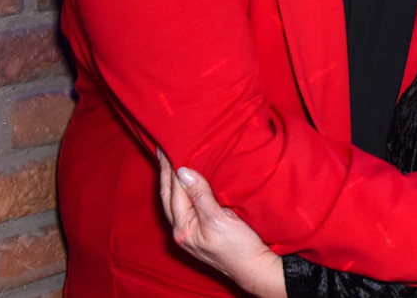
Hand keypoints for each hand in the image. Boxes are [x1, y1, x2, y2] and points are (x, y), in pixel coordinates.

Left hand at [157, 150, 286, 297]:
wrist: (254, 268)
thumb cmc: (239, 247)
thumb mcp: (219, 218)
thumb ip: (200, 195)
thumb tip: (183, 172)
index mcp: (183, 228)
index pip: (173, 190)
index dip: (170, 168)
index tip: (167, 147)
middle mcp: (181, 230)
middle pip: (168, 196)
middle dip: (165, 173)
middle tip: (162, 150)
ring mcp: (189, 233)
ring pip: (174, 201)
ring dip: (171, 181)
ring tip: (169, 162)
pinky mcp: (198, 232)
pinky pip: (184, 206)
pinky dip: (181, 191)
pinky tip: (185, 183)